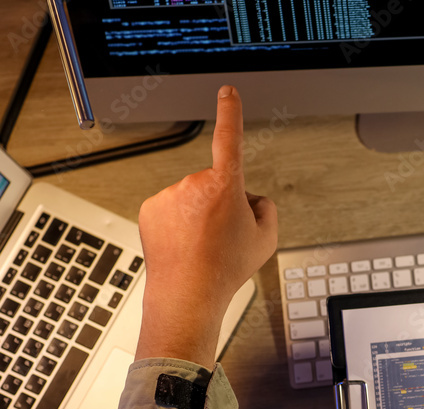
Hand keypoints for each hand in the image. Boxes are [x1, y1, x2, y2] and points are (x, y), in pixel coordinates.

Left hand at [135, 85, 277, 367]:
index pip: (230, 139)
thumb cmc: (225, 269)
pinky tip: (186, 245)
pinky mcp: (150, 208)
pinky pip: (172, 208)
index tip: (227, 92)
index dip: (230, 113)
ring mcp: (169, 195)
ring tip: (205, 246)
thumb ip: (266, 208)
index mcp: (225, 185)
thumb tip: (253, 199)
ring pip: (193, 197)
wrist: (187, 294)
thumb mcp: (267, 239)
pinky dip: (180, 223)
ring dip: (200, 215)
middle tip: (225, 235)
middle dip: (224, 201)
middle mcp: (193, 184)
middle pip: (217, 182)